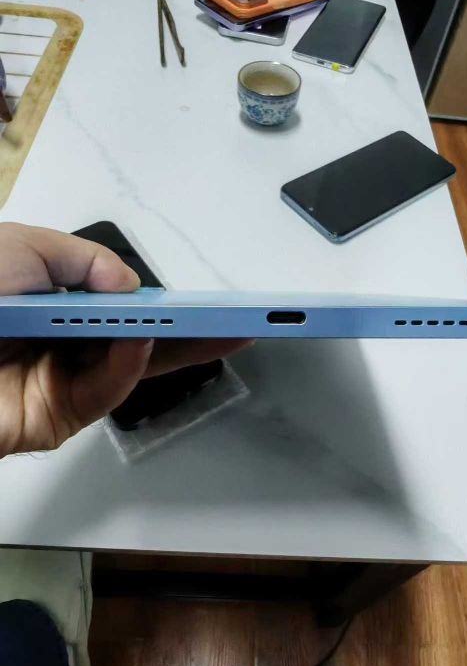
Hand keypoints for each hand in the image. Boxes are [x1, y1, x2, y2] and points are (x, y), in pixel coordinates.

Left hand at [0, 223, 248, 456]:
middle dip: (195, 335)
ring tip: (213, 326)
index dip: (171, 304)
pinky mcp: (56, 417)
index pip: (129, 308)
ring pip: (131, 369)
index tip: (212, 302)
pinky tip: (143, 339)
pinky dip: (126, 365)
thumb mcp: (25, 248)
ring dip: (172, 348)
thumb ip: (83, 260)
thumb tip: (131, 287)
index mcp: (63, 306)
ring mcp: (64, 383)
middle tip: (243, 326)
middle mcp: (68, 345)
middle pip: (143, 344)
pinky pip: (102, 391)